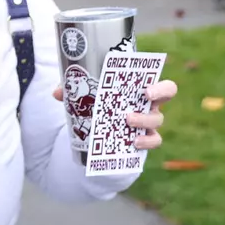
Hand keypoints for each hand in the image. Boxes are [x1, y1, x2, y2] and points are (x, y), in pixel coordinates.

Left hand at [52, 79, 177, 149]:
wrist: (99, 132)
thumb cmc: (99, 106)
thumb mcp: (86, 97)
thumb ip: (74, 92)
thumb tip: (58, 92)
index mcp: (139, 88)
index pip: (162, 83)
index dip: (160, 84)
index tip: (147, 87)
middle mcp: (149, 103)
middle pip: (167, 94)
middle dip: (158, 93)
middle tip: (145, 96)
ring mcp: (148, 122)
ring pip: (157, 120)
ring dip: (143, 119)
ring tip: (127, 120)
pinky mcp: (144, 139)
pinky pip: (153, 141)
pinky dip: (145, 142)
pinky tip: (133, 142)